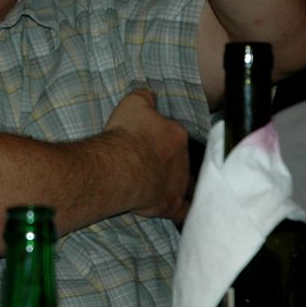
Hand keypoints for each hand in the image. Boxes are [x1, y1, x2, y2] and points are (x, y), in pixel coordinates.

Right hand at [102, 89, 191, 223]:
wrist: (121, 166)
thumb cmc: (126, 135)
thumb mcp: (132, 103)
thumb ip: (145, 97)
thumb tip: (150, 94)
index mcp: (176, 134)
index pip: (173, 134)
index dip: (160, 138)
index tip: (148, 141)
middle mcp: (183, 159)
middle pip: (179, 158)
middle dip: (167, 160)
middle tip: (147, 162)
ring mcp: (179, 183)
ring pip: (184, 182)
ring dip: (176, 183)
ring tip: (160, 184)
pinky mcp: (171, 204)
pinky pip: (184, 210)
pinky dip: (184, 211)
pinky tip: (181, 212)